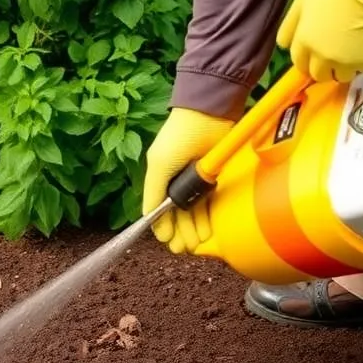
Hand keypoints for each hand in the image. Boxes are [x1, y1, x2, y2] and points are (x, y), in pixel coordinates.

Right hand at [142, 108, 233, 253]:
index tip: (167, 241)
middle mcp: (177, 180)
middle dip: (180, 232)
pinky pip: (210, 201)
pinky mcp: (214, 176)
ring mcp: (196, 179)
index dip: (162, 226)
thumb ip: (152, 193)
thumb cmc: (179, 137)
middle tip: (183, 248)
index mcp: (160, 177)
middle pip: (178, 213)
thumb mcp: (159, 166)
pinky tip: (207, 230)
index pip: (159, 208)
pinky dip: (207, 216)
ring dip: (194, 227)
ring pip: (194, 210)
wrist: (208, 114)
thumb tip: (148, 220)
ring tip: (196, 243)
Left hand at [277, 0, 362, 83]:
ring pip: (342, 76)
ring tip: (355, 48)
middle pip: (319, 75)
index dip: (307, 59)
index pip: (299, 63)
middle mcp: (323, 58)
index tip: (316, 53)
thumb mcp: (303, 1)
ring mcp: (348, 63)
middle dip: (324, 67)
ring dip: (346, 67)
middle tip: (335, 53)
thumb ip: (290, 26)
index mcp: (306, 43)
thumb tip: (284, 46)